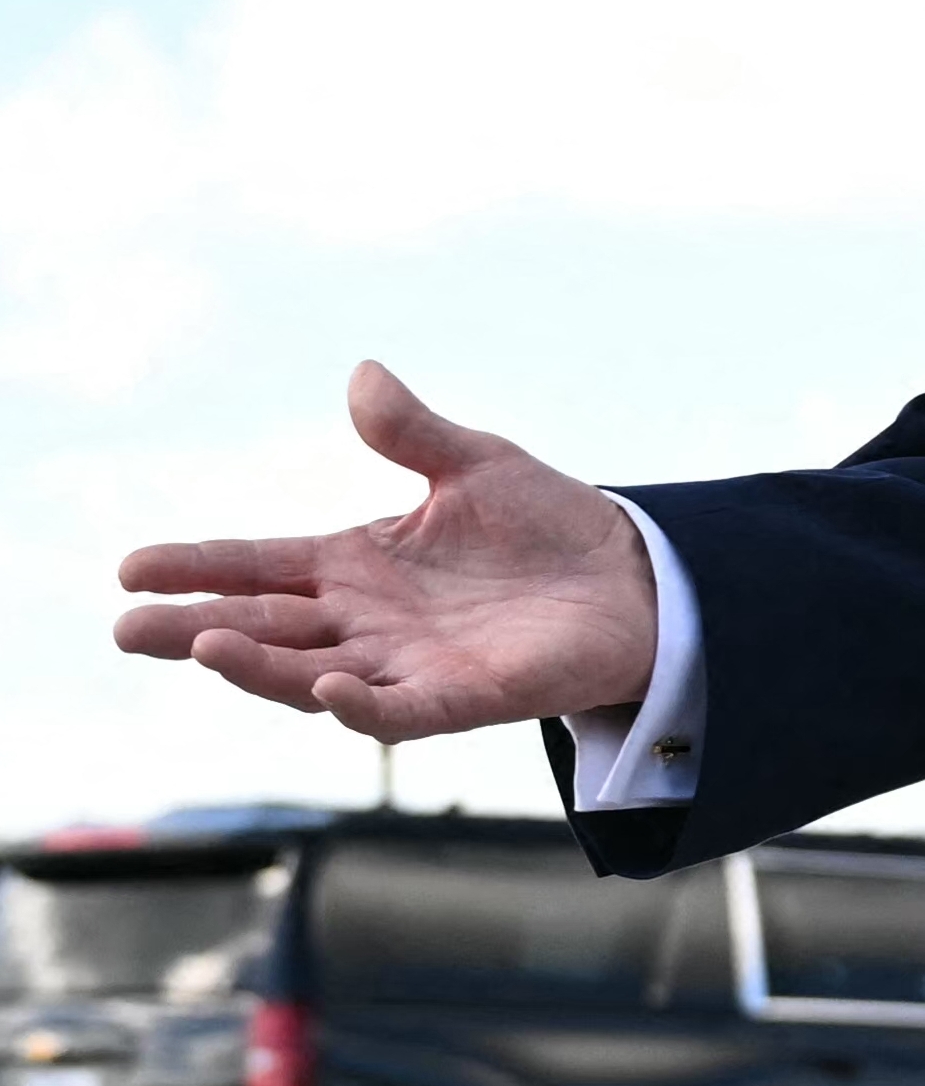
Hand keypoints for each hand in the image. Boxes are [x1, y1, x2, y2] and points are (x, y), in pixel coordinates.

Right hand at [112, 363, 658, 742]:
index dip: (197, 566)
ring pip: (310, 676)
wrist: (635, 578)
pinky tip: (328, 688)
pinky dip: (360, 705)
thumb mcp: (475, 463)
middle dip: (193, 630)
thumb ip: (413, 430)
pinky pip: (398, 711)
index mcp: (355, 564)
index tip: (130, 567)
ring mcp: (408, 663)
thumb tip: (363, 374)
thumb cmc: (550, 525)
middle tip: (127, 629)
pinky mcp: (462, 697)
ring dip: (257, 667)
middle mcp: (366, 621)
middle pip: (262, 629)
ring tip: (204, 645)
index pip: (257, 566)